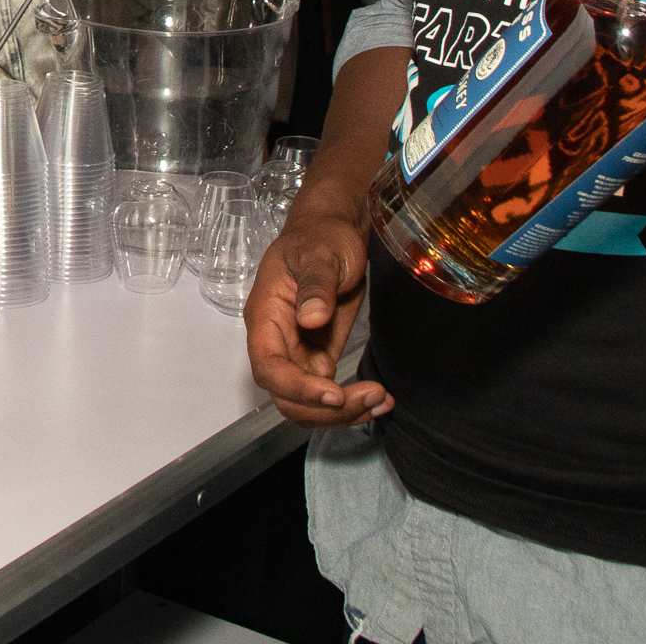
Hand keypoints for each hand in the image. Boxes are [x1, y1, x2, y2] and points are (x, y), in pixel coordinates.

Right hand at [244, 207, 389, 427]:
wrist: (334, 233)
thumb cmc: (320, 237)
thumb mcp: (321, 253)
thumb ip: (316, 285)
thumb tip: (311, 319)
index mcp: (266, 315)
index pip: (269, 365)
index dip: (297, 387)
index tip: (333, 393)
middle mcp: (276, 340)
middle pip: (285, 395)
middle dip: (325, 408)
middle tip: (370, 396)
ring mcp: (296, 352)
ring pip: (306, 404)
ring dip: (341, 413)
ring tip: (380, 400)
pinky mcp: (317, 356)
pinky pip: (326, 395)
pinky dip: (351, 404)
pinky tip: (379, 398)